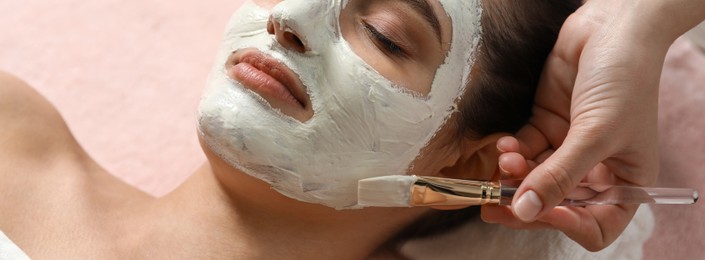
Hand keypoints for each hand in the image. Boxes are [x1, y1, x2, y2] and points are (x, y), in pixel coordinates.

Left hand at [480, 0, 679, 250]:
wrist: (611, 28)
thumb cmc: (624, 80)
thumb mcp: (596, 133)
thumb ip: (559, 175)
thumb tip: (526, 210)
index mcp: (624, 181)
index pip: (597, 224)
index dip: (569, 226)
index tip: (544, 212)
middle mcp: (596, 169)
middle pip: (556, 204)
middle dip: (526, 204)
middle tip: (495, 205)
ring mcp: (568, 148)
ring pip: (534, 178)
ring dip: (515, 175)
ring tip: (507, 160)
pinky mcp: (546, 125)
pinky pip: (524, 151)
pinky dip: (512, 152)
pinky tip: (506, 145)